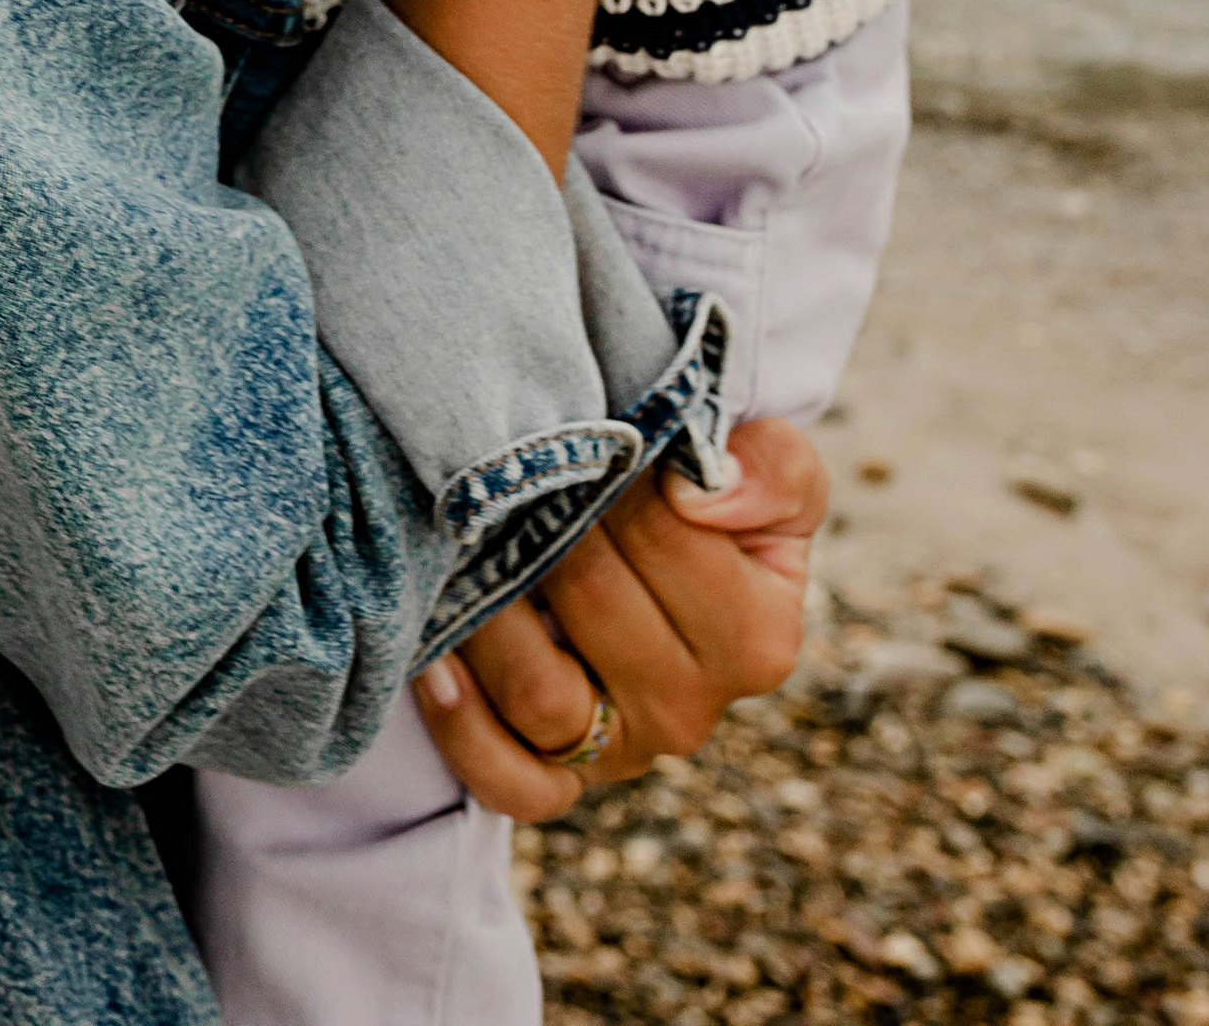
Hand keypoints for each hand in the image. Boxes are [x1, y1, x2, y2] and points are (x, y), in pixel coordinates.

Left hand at [419, 415, 825, 821]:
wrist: (664, 567)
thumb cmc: (709, 505)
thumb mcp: (773, 469)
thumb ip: (773, 470)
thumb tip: (698, 495)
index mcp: (756, 638)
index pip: (661, 530)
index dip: (610, 464)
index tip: (580, 425)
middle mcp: (692, 710)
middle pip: (589, 597)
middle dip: (538, 519)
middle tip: (503, 469)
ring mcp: (623, 752)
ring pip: (539, 692)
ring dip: (487, 612)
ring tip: (459, 550)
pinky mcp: (561, 782)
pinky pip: (509, 781)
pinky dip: (464, 728)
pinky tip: (436, 661)